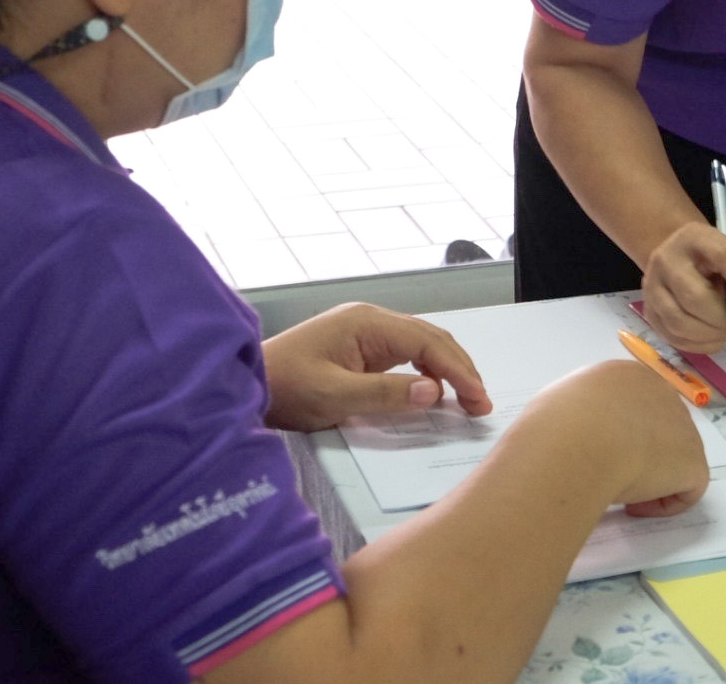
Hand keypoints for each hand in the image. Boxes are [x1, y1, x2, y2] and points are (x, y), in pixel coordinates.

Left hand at [260, 302, 491, 431]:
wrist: (244, 383)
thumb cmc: (283, 387)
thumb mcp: (332, 396)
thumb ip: (384, 394)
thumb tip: (434, 393)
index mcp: (368, 323)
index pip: (428, 343)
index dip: (457, 370)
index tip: (477, 399)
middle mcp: (372, 321)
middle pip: (431, 339)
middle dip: (460, 369)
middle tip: (481, 404)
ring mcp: (367, 334)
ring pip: (422, 346)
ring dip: (447, 371)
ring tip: (467, 400)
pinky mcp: (361, 350)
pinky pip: (406, 356)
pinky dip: (427, 373)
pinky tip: (433, 393)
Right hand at [544, 359, 712, 516]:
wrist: (575, 441)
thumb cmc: (555, 424)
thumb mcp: (554, 407)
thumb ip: (573, 414)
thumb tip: (572, 432)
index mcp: (625, 376)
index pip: (632, 406)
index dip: (618, 435)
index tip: (596, 456)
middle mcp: (659, 392)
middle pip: (658, 429)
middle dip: (639, 455)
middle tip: (609, 477)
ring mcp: (682, 425)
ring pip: (674, 458)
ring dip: (650, 479)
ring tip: (618, 493)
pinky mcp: (693, 459)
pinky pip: (687, 488)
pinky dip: (662, 504)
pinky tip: (633, 506)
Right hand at [641, 221, 725, 355]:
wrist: (677, 260)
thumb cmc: (712, 260)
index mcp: (694, 237)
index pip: (723, 257)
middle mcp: (666, 259)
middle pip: (695, 297)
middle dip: (724, 319)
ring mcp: (652, 287)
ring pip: (680, 321)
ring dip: (711, 335)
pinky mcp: (648, 311)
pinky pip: (672, 336)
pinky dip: (699, 345)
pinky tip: (714, 339)